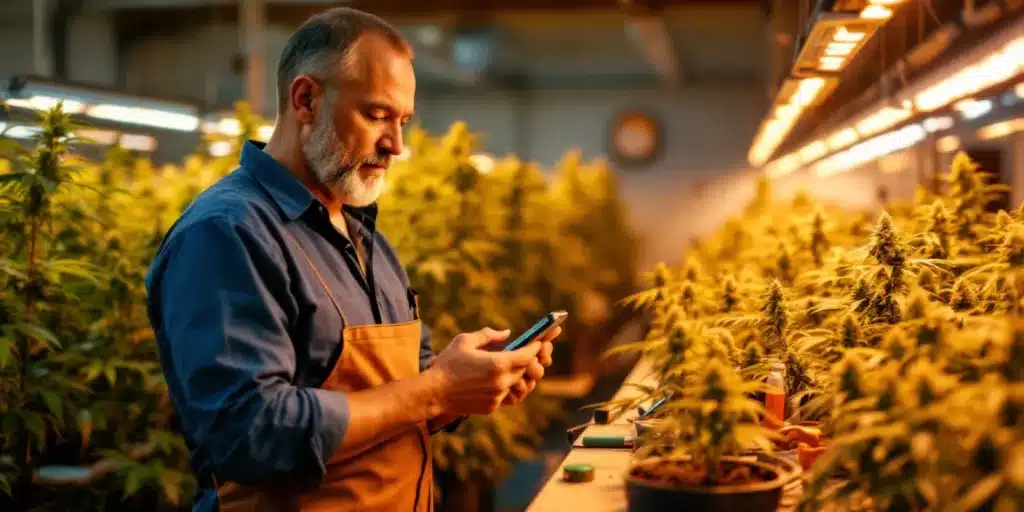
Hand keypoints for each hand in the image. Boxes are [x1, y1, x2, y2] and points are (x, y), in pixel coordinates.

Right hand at [426, 327, 542, 415]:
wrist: (434, 392)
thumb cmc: (447, 363)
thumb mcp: (465, 341)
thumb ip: (489, 335)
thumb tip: (508, 333)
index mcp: (498, 363)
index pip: (528, 355)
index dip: (535, 348)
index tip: (538, 342)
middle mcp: (501, 382)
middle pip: (526, 370)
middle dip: (529, 360)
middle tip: (529, 352)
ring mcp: (497, 396)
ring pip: (518, 384)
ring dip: (519, 375)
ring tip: (514, 366)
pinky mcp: (492, 407)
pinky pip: (507, 395)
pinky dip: (506, 386)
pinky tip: (498, 379)